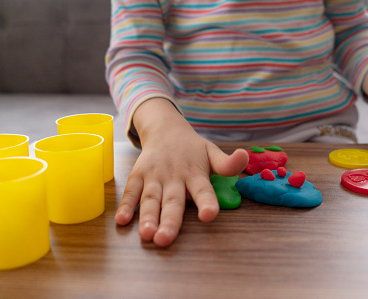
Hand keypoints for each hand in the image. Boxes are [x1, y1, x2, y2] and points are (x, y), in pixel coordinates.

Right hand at [114, 98, 248, 246]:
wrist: (165, 129)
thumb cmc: (192, 149)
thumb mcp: (212, 152)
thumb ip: (227, 163)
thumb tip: (245, 156)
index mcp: (195, 173)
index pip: (203, 189)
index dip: (207, 202)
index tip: (209, 215)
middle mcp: (174, 176)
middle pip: (172, 200)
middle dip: (169, 220)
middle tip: (165, 239)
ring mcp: (154, 176)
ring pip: (151, 198)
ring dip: (147, 216)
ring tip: (147, 234)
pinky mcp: (138, 175)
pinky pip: (132, 192)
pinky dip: (126, 206)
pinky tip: (122, 221)